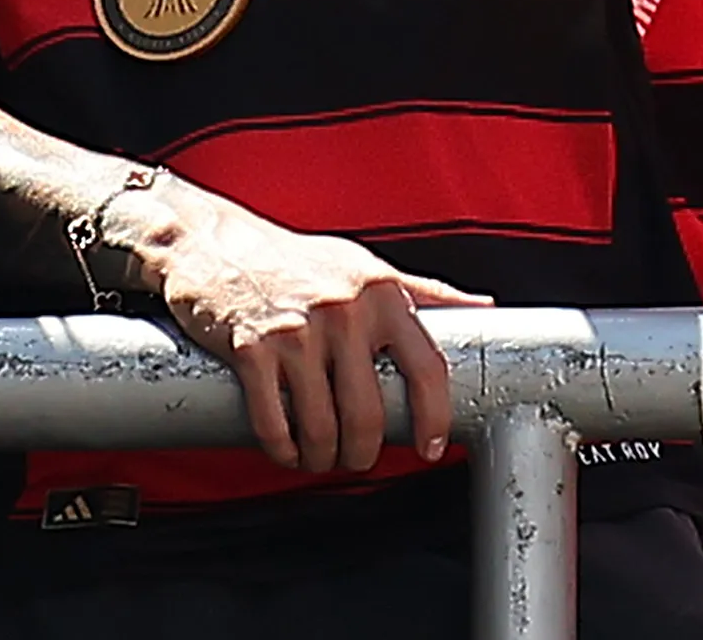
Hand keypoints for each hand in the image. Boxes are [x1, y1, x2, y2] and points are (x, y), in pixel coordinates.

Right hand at [128, 178, 478, 472]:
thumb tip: (486, 308)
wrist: (217, 243)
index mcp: (385, 295)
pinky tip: (286, 452)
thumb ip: (427, 292)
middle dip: (363, 452)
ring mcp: (296, 332)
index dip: (434, 416)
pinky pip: (272, 422)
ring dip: (321, 457)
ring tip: (321, 459)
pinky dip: (281, 450)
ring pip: (320, 425)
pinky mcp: (249, 350)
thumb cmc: (302, 261)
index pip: (427, 367)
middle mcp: (346, 313)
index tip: (432, 448)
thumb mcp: (370, 268)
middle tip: (358, 460)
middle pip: (368, 412)